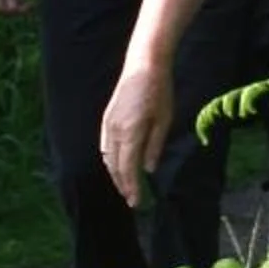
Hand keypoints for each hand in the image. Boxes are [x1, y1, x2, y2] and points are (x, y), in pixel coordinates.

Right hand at [100, 62, 168, 205]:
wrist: (143, 64)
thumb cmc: (159, 91)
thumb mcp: (164, 120)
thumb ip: (154, 146)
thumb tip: (148, 169)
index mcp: (130, 132)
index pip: (127, 168)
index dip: (131, 187)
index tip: (136, 202)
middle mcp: (114, 130)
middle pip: (114, 166)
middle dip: (122, 184)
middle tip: (132, 200)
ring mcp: (108, 124)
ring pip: (107, 157)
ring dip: (115, 173)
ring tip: (125, 186)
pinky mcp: (107, 118)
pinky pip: (104, 145)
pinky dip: (110, 160)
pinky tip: (117, 165)